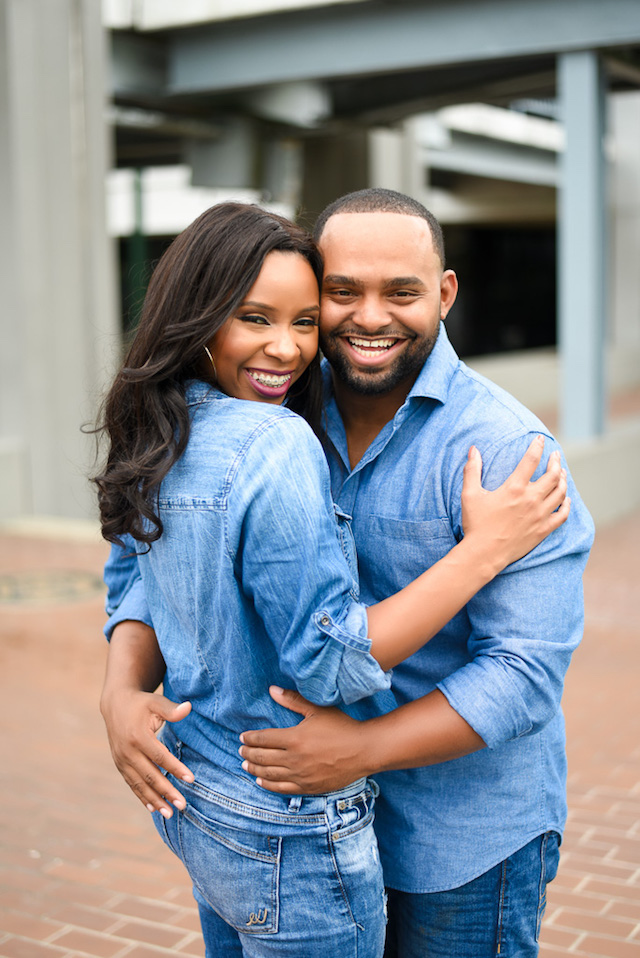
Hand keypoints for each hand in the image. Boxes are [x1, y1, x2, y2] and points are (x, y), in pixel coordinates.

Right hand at [100, 687, 193, 817]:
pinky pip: (132, 784)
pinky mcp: (119, 764)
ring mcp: (121, 760)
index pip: (160, 757)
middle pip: (150, 775)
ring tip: (169, 813)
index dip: (175, 768)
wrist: (115, 704)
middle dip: (166, 792)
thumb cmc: (141, 703)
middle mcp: (127, 751)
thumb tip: (188, 707)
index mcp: (138, 736)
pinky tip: (153, 808)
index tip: (191, 779)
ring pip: (139, 784)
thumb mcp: (156, 702)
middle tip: (182, 805)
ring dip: (154, 800)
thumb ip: (171, 709)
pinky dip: (142, 797)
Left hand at [239, 687, 366, 793]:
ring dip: (254, 770)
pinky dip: (268, 785)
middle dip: (248, 754)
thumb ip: (292, 700)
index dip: (250, 738)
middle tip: (241, 751)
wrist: (364, 750)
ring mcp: (301, 775)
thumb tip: (272, 690)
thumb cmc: (342, 726)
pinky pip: (282, 788)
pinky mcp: (309, 787)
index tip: (243, 737)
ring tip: (245, 765)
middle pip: (263, 758)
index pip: (264, 739)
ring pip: (269, 774)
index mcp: (295, 738)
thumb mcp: (317, 709)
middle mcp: (295, 759)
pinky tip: (261, 782)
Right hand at [461, 435, 569, 570]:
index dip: (536, 446)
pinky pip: (562, 515)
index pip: (531, 460)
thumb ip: (472, 470)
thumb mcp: (470, 494)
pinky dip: (567, 505)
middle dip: (556, 462)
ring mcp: (540, 515)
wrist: (484, 553)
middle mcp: (531, 499)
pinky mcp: (543, 530)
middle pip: (553, 475)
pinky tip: (566, 499)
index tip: (539, 439)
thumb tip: (473, 449)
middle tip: (555, 456)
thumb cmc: (476, 523)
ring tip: (562, 473)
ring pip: (560, 492)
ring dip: (563, 480)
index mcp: (514, 488)